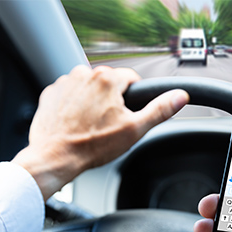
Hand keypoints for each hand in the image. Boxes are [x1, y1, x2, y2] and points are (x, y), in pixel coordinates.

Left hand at [12, 65, 188, 199]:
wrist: (54, 157)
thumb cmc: (92, 145)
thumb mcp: (134, 130)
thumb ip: (159, 110)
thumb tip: (180, 96)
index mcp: (107, 79)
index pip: (131, 78)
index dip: (134, 97)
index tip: (128, 113)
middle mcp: (84, 74)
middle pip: (110, 83)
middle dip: (113, 99)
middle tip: (109, 123)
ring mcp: (65, 82)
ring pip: (90, 87)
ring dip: (93, 100)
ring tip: (91, 124)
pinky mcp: (52, 92)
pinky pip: (71, 93)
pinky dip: (75, 104)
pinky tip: (76, 122)